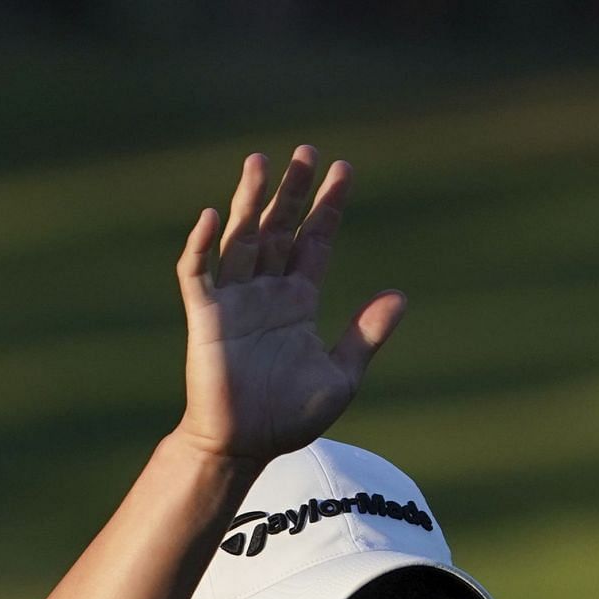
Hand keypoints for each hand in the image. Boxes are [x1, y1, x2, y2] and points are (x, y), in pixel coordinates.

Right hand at [174, 146, 406, 459]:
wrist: (246, 446)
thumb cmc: (291, 416)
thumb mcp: (342, 374)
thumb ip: (366, 333)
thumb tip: (400, 296)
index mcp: (298, 302)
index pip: (315, 242)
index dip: (328, 207)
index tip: (343, 170)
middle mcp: (266, 293)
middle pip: (280, 228)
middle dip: (293, 191)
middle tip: (307, 152)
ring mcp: (234, 301)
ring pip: (242, 238)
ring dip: (249, 201)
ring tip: (262, 162)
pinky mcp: (205, 318)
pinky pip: (198, 273)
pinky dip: (202, 245)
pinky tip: (213, 216)